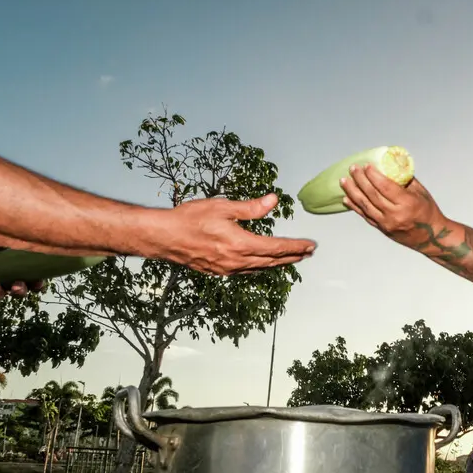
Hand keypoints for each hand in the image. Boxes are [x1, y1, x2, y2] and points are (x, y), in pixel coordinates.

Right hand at [156, 194, 316, 274]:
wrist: (162, 237)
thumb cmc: (189, 219)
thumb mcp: (221, 207)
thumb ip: (250, 207)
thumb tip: (273, 200)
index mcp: (241, 245)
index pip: (277, 248)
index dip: (296, 247)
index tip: (310, 245)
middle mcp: (237, 261)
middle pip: (273, 261)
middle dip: (293, 257)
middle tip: (308, 253)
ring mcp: (227, 269)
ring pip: (260, 268)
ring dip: (279, 263)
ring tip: (292, 258)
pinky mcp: (218, 272)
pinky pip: (246, 270)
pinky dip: (261, 266)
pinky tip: (264, 263)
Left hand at [339, 164, 445, 247]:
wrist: (431, 237)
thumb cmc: (428, 212)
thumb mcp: (421, 193)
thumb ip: (405, 180)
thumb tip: (389, 166)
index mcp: (407, 203)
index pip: (385, 187)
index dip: (373, 175)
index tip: (366, 165)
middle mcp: (395, 214)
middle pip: (372, 195)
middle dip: (360, 180)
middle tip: (353, 169)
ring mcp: (387, 224)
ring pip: (365, 206)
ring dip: (353, 192)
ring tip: (344, 181)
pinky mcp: (382, 229)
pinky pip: (365, 216)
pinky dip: (355, 207)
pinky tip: (346, 198)